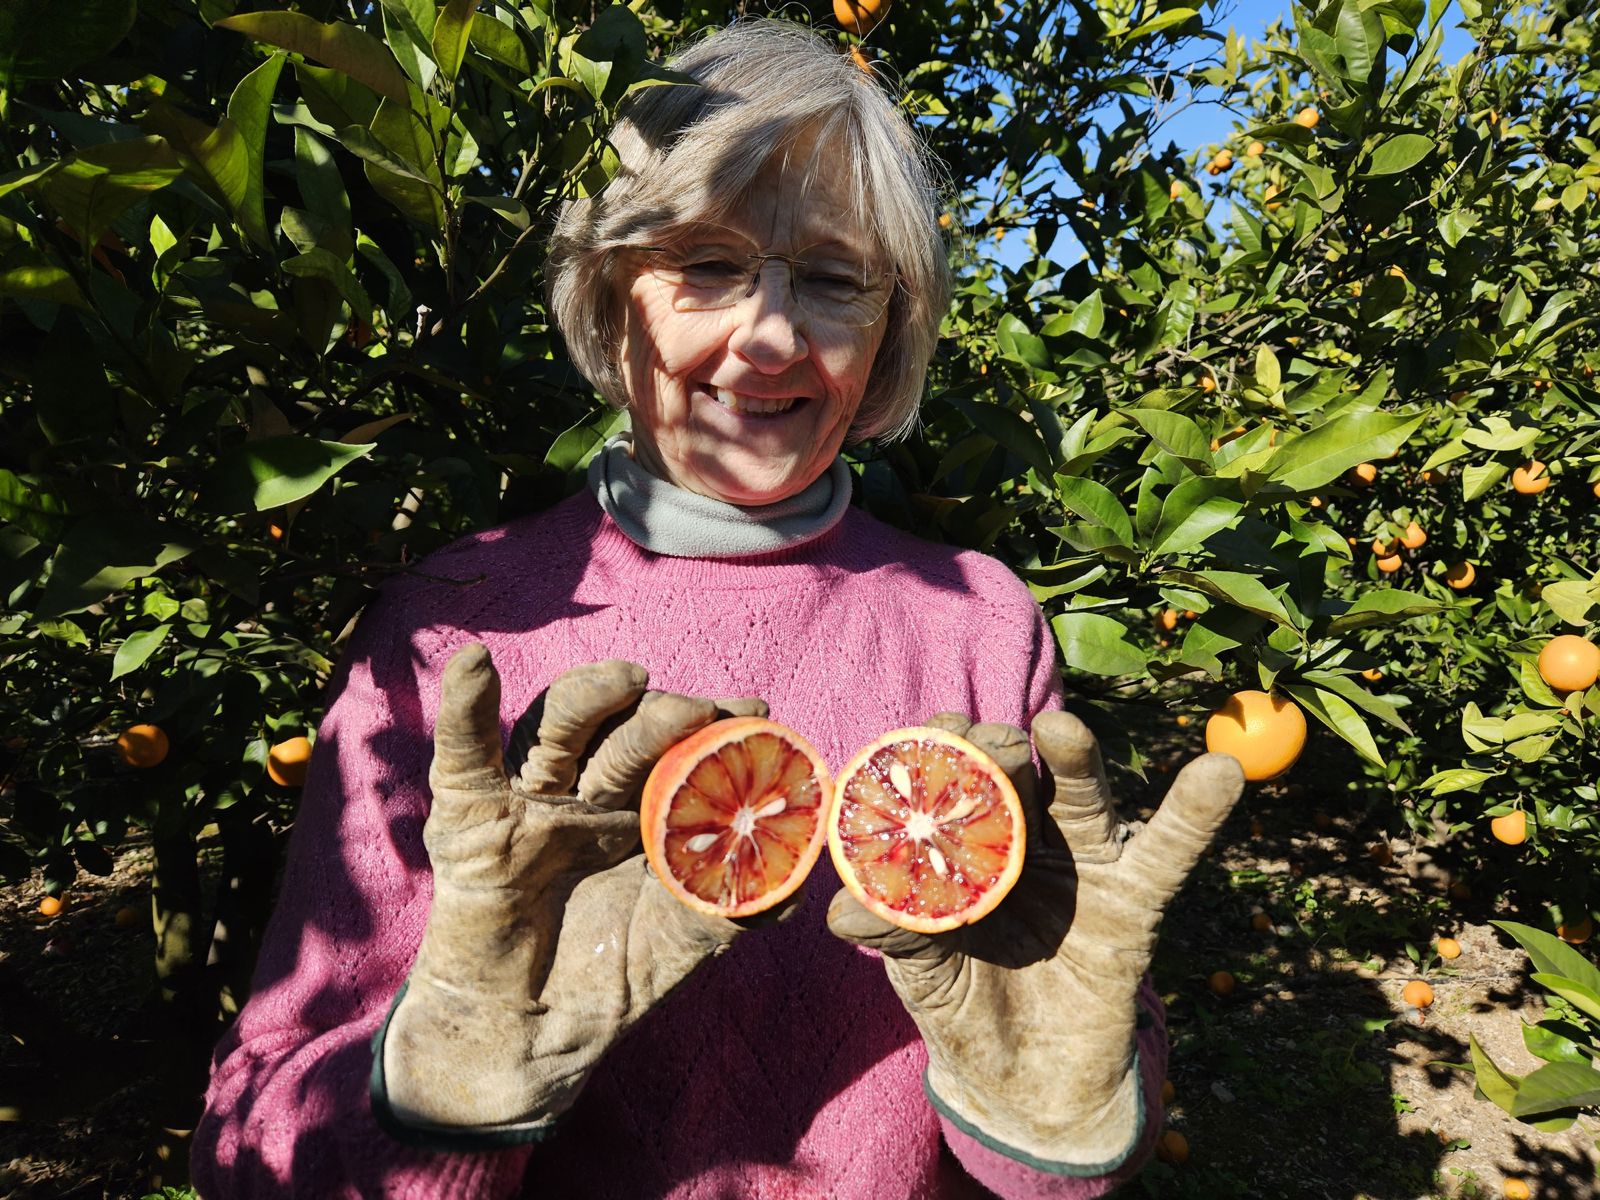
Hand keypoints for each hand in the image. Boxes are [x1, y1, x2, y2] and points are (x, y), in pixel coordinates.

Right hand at [381, 644, 776, 1133]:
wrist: (532, 1039)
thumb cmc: (613, 979)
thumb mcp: (686, 941)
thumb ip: (737, 904)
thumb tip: (801, 875)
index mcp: (641, 808)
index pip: (680, 747)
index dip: (717, 725)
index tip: (758, 712)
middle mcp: (588, 791)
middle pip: (623, 729)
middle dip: (666, 714)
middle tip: (701, 713)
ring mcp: (530, 799)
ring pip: (559, 727)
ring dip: (593, 694)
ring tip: (630, 678)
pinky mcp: (471, 818)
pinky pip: (464, 755)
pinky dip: (464, 708)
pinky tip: (475, 665)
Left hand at [827, 711, 1243, 1169]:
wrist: (1030, 1090)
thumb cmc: (967, 1010)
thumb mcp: (925, 975)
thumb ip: (895, 935)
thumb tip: (842, 914)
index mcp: (961, 843)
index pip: (947, 777)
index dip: (933, 755)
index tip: (918, 745)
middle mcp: (1022, 835)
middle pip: (1012, 771)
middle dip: (996, 749)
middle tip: (982, 744)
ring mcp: (1081, 861)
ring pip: (1081, 795)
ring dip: (1075, 758)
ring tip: (1060, 731)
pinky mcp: (1133, 900)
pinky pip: (1167, 850)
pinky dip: (1195, 812)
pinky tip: (1220, 774)